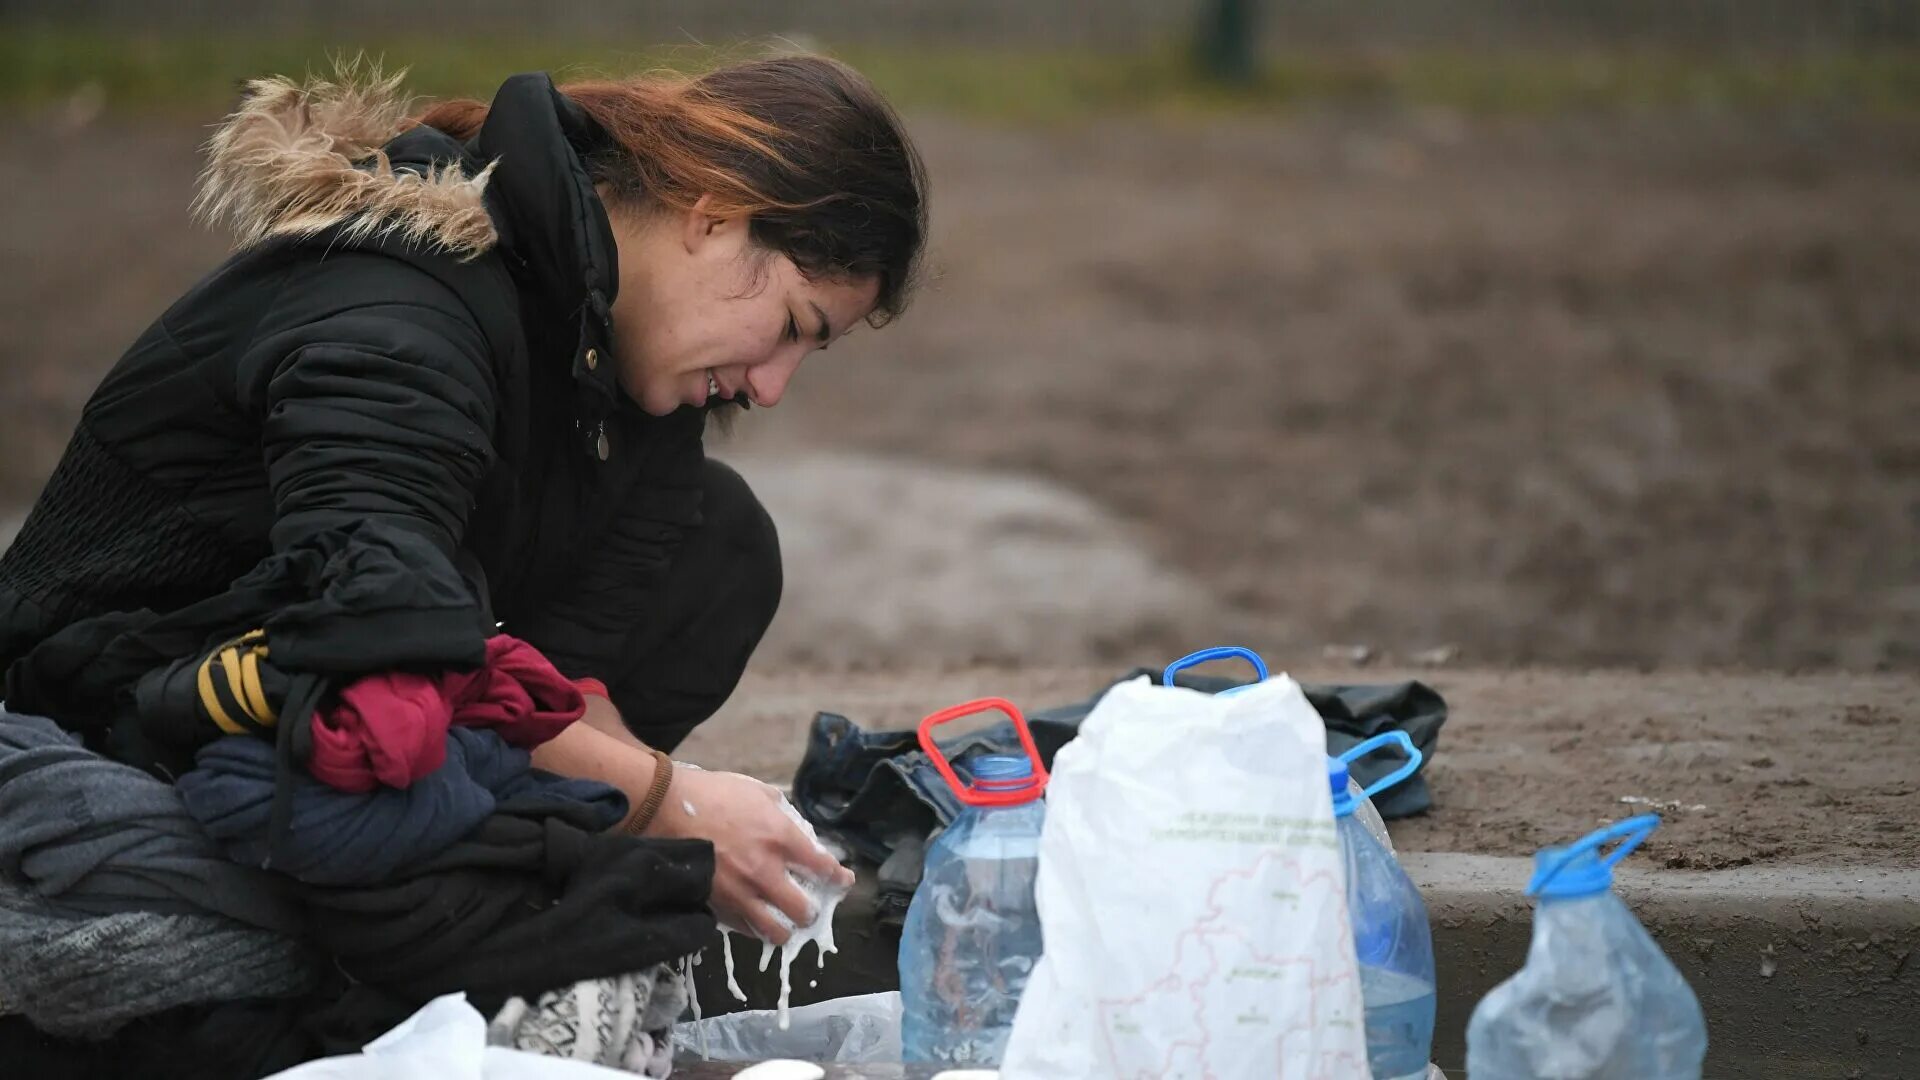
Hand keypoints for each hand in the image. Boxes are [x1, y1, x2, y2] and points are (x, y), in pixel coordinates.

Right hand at [645, 767, 852, 944]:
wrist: (666, 809)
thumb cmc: (714, 795)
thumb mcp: (758, 792)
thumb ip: (783, 814)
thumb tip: (797, 829)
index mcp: (781, 839)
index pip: (823, 868)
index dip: (838, 878)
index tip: (842, 881)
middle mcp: (765, 872)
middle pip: (803, 911)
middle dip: (812, 912)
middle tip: (809, 907)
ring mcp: (740, 894)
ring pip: (775, 932)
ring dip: (785, 930)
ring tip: (785, 923)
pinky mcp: (717, 906)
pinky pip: (744, 930)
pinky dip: (755, 928)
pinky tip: (756, 919)